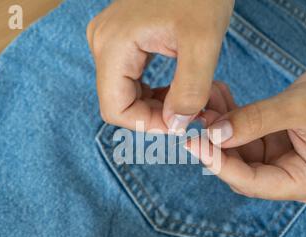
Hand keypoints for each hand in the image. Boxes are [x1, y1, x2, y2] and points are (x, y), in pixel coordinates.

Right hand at [87, 0, 233, 132]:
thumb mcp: (202, 42)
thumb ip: (189, 90)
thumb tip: (175, 126)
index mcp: (113, 46)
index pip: (116, 110)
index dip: (148, 126)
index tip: (182, 125)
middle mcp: (103, 44)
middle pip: (119, 104)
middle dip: (155, 117)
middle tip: (190, 117)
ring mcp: (110, 42)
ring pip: (126, 94)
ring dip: (156, 107)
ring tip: (188, 105)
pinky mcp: (123, 41)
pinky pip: (132, 80)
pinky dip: (155, 92)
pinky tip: (177, 91)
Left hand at [186, 54, 305, 202]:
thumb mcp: (298, 106)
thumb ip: (256, 121)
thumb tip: (215, 133)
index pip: (253, 182)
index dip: (220, 164)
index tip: (195, 143)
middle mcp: (292, 177)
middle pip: (242, 170)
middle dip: (217, 144)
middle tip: (194, 119)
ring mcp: (282, 161)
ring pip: (239, 151)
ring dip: (220, 127)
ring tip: (205, 102)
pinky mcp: (275, 144)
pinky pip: (245, 135)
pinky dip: (231, 118)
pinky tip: (218, 98)